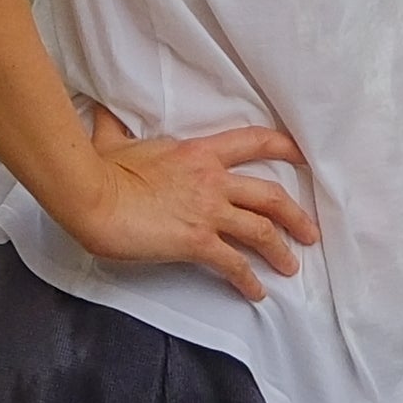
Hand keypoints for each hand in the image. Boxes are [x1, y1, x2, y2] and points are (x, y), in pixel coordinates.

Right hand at [52, 105, 322, 290]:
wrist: (92, 197)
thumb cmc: (100, 170)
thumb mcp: (113, 140)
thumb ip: (115, 126)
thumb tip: (102, 111)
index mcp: (199, 152)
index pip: (254, 143)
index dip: (285, 148)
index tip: (304, 156)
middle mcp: (213, 180)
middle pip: (271, 196)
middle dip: (296, 216)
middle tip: (310, 232)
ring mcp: (208, 211)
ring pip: (262, 231)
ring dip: (281, 251)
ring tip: (291, 266)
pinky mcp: (197, 241)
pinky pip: (233, 263)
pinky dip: (248, 280)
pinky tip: (256, 292)